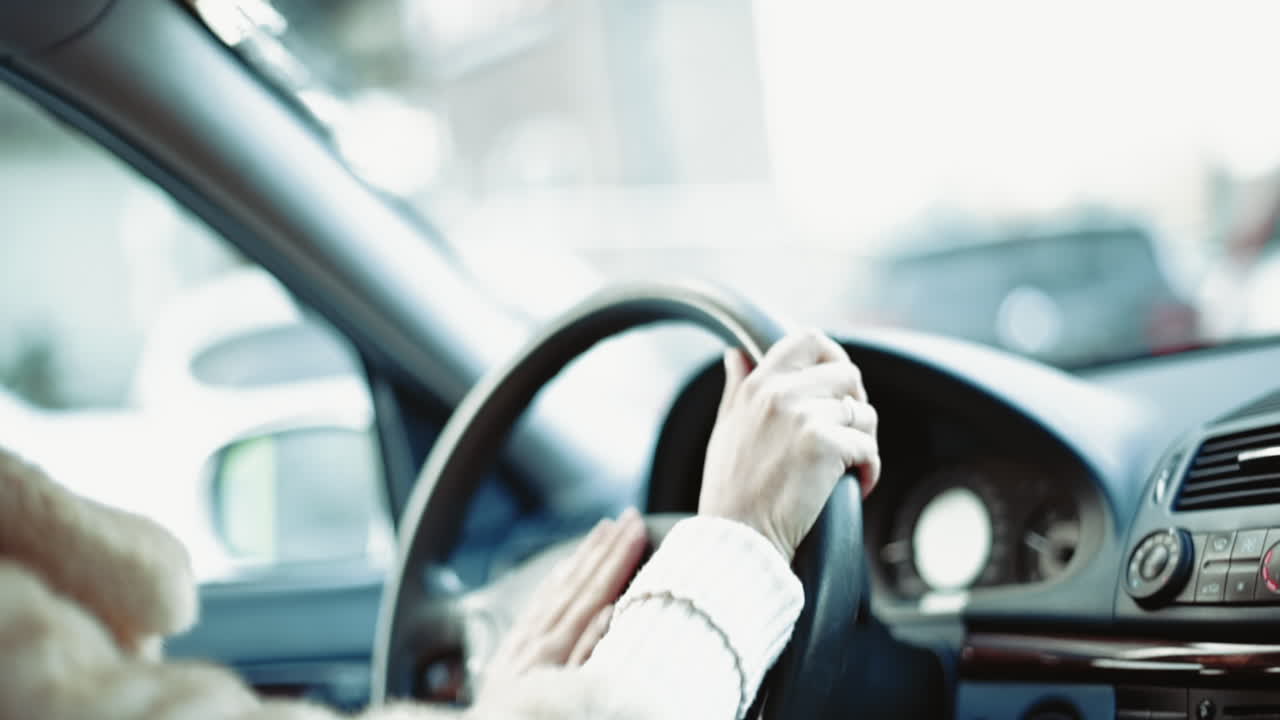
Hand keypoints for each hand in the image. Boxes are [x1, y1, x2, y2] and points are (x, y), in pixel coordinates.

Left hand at [480, 509, 646, 693]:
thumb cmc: (528, 719)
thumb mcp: (565, 693)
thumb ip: (588, 653)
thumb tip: (611, 610)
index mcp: (554, 650)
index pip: (594, 591)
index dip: (617, 558)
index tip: (637, 530)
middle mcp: (537, 640)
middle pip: (578, 582)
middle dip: (606, 547)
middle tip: (628, 517)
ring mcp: (521, 644)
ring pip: (557, 588)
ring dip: (583, 556)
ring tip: (603, 530)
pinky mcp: (509, 654)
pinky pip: (535, 606)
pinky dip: (553, 582)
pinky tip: (563, 569)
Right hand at [699, 329, 879, 560]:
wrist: (737, 537)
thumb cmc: (730, 491)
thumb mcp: (726, 428)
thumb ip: (737, 386)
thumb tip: (738, 353)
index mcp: (757, 384)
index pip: (807, 339)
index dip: (833, 356)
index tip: (838, 386)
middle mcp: (780, 393)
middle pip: (847, 373)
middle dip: (856, 403)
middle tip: (849, 432)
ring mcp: (804, 417)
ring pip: (864, 412)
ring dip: (865, 439)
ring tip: (850, 465)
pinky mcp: (825, 446)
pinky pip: (868, 447)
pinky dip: (870, 469)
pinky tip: (857, 486)